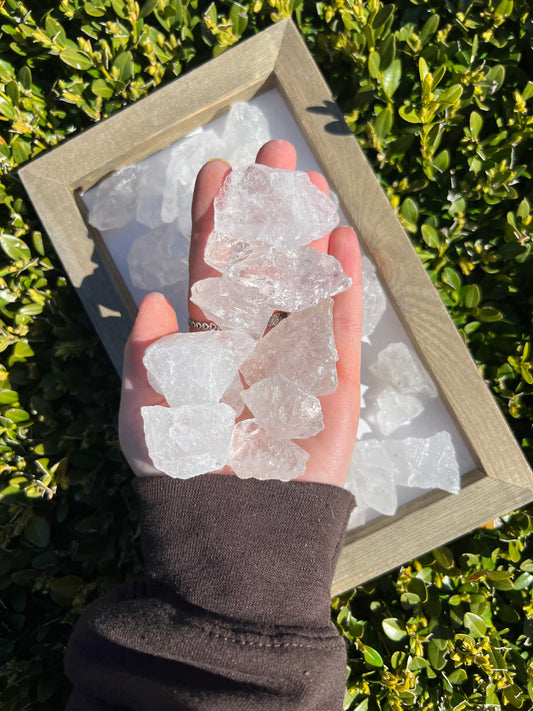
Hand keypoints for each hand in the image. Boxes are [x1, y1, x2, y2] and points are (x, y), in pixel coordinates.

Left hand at [119, 140, 361, 486]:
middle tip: (272, 154)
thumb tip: (149, 301)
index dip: (212, 224)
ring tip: (309, 183)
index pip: (210, 272)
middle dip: (265, 210)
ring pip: (303, 283)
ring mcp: (294, 358)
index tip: (216, 174)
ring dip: (307, 233)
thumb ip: (145, 363)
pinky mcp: (333, 384)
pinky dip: (342, 285)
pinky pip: (339, 327)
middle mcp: (251, 343)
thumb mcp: (148, 424)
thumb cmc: (188, 483)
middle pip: (261, 263)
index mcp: (206, 346)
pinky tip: (342, 240)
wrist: (242, 535)